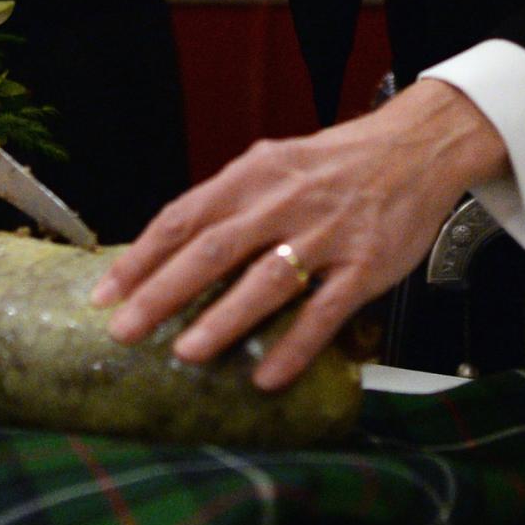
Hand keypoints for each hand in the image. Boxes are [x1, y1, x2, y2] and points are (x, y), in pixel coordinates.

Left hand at [89, 80, 508, 388]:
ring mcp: (326, 234)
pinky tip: (266, 376)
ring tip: (185, 352)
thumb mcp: (276, 164)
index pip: (183, 216)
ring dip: (222, 319)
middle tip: (125, 330)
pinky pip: (323, 312)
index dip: (141, 257)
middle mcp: (284, 201)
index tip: (106, 293)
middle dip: (162, 293)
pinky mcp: (365, 266)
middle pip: (212, 249)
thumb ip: (230, 202)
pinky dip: (293, 347)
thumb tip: (172, 248)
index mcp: (253, 174)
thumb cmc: (338, 163)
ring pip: (264, 281)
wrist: (417, 148)